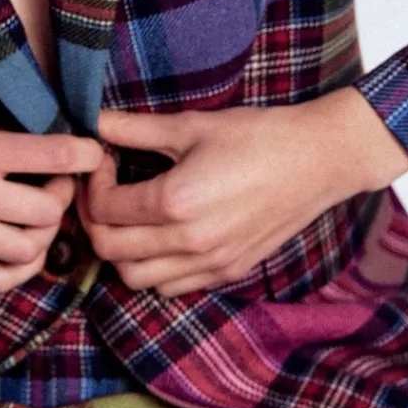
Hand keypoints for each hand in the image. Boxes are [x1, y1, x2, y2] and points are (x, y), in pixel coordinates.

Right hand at [0, 96, 104, 292]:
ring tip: (42, 212)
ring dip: (47, 234)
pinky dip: (21, 266)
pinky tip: (23, 244)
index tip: (94, 152)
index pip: (48, 156)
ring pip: (27, 251)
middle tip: (61, 181)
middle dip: (64, 197)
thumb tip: (55, 145)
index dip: (83, 155)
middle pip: (45, 212)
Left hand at [75, 87, 407, 297]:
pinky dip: (151, 267)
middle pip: (110, 251)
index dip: (91, 183)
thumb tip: (92, 120)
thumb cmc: (255, 135)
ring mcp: (211, 264)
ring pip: (136, 278)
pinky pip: (170, 286)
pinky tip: (157, 232)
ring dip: (119, 249)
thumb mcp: (190, 124)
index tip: (104, 159)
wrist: (316, 160)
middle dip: (94, 218)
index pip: (103, 211)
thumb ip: (133, 128)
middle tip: (105, 187)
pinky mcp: (228, 272)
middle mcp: (190, 243)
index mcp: (177, 203)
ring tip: (127, 212)